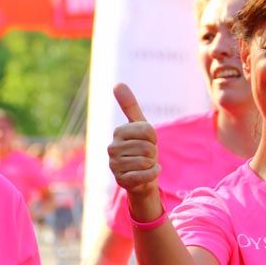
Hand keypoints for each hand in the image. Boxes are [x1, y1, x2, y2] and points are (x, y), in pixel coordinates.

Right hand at [108, 83, 161, 219]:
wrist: (142, 176)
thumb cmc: (142, 149)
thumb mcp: (140, 126)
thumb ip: (130, 106)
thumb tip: (117, 83)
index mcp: (118, 132)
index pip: (147, 130)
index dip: (154, 137)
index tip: (149, 141)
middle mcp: (112, 148)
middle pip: (147, 147)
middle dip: (153, 153)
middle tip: (147, 156)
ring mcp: (114, 165)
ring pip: (145, 161)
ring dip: (152, 164)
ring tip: (145, 165)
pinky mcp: (120, 181)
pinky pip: (144, 175)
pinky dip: (153, 174)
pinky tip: (151, 172)